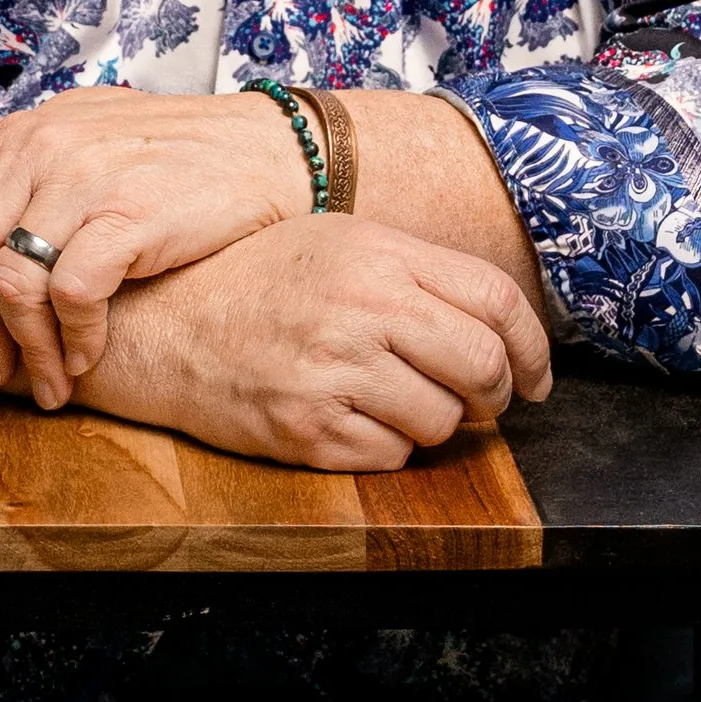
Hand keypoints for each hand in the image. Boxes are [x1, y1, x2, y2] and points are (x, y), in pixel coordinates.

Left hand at [0, 89, 313, 407]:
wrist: (267, 151)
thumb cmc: (170, 151)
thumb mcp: (74, 129)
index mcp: (20, 136)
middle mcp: (42, 150)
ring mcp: (84, 180)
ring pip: (12, 282)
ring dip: (26, 348)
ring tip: (47, 382)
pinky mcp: (128, 214)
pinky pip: (72, 294)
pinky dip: (74, 339)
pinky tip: (87, 357)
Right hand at [83, 214, 552, 469]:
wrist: (164, 323)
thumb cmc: (261, 281)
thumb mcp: (343, 245)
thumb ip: (420, 276)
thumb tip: (503, 334)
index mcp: (378, 255)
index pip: (496, 302)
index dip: (534, 348)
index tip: (536, 377)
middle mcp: (360, 310)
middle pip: (482, 367)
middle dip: (496, 395)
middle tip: (483, 402)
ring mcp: (332, 374)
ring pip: (440, 422)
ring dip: (435, 423)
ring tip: (396, 401)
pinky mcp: (305, 431)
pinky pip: (390, 456)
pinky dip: (387, 447)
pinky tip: (353, 419)